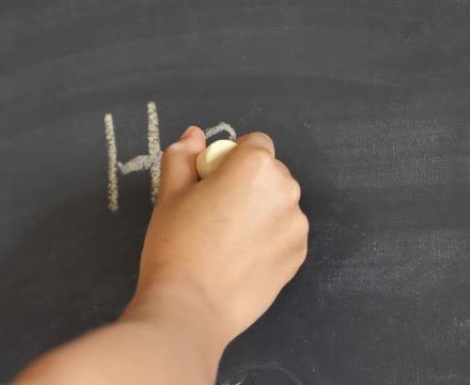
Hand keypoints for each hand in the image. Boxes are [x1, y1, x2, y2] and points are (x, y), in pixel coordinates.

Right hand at [125, 126, 308, 344]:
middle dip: (248, 183)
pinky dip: (270, 238)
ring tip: (229, 241)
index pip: (255, 142)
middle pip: (270, 173)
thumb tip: (195, 135)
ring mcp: (297, 225)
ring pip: (279, 204)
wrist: (192, 308)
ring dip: (261, 211)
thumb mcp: (169, 193)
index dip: (232, 158)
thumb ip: (182, 156)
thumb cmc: (177, 245)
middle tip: (216, 213)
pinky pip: (285, 233)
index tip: (212, 182)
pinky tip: (243, 259)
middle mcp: (285, 189)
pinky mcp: (299, 255)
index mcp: (256, 166)